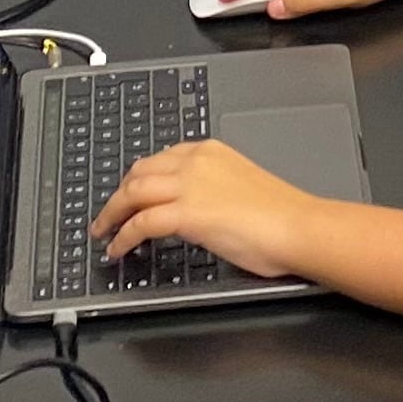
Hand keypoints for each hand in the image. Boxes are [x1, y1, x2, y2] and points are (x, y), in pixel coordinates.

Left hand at [90, 139, 322, 277]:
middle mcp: (195, 161)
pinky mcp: (186, 213)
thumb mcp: (241, 187)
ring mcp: (189, 185)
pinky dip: (123, 237)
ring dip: (112, 213)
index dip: (138, 179)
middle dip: (118, 195)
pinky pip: (141, 223)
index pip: (160, 159)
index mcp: (210, 152)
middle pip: (139, 172)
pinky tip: (118, 249)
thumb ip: (214, 189)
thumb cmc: (282, 216)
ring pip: (133, 192)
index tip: (130, 194)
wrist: (299, 227)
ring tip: (104, 232)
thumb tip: (197, 209)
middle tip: (108, 215)